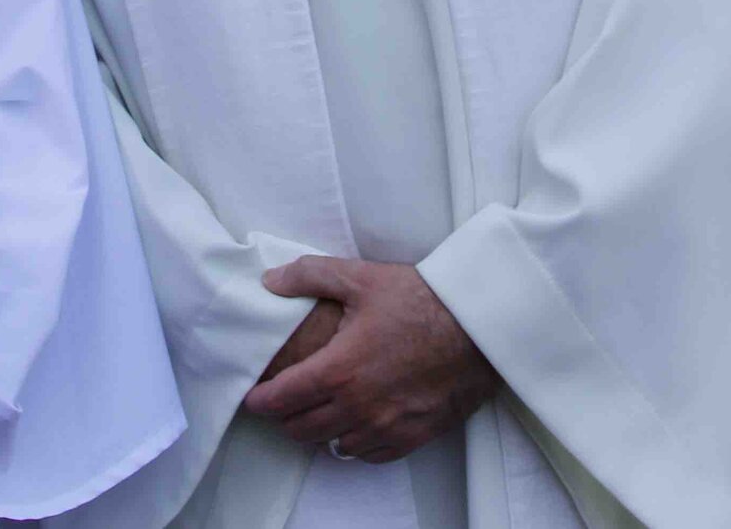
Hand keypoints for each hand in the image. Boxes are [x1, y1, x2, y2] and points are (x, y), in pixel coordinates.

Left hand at [239, 257, 498, 462]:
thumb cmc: (418, 299)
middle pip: (302, 428)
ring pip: (335, 445)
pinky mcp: (414, 436)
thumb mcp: (358, 276)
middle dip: (284, 418)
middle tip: (279, 403)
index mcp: (339, 370)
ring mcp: (388, 426)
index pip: (283, 398)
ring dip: (319, 432)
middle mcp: (359, 406)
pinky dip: (354, 444)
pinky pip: (371, 455)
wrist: (478, 326)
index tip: (252, 397)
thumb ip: (307, 275)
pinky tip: (352, 427)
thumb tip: (270, 281)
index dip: (261, 401)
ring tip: (313, 413)